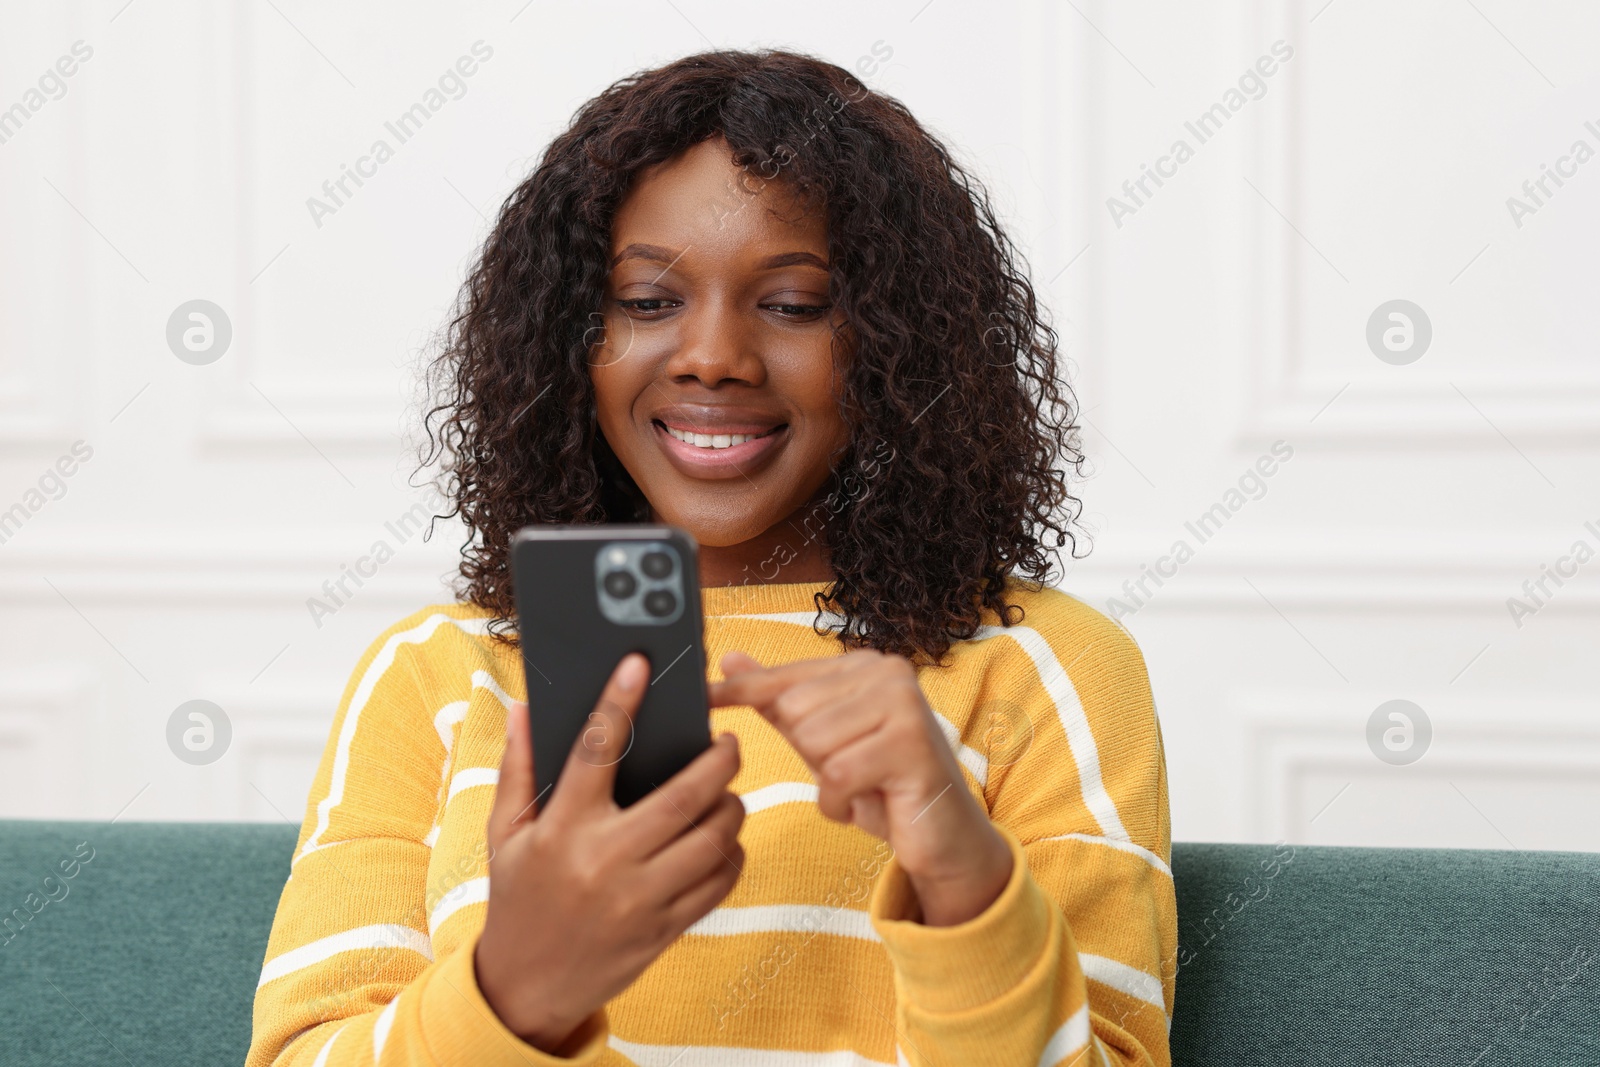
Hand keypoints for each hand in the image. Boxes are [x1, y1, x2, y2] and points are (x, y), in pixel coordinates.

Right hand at [475, 654, 744, 1051]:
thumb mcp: (504, 834)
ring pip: (712, 839)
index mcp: (562, 828)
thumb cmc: (517, 899)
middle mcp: (604, 860)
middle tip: (728, 745)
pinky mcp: (665, 929)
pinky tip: (723, 840)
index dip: (619, 702)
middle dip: (719, 762)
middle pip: (682, 796)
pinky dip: (732, 855)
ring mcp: (639, 899)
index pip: (595, 750)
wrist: (527, 986)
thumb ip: (516, 770)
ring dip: (732, 808)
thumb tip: (522, 709)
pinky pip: (718, 883)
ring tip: (727, 794)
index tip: (639, 665)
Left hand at [709, 649, 1010, 926]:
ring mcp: (905, 705)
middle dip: (810, 754)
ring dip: (826, 781)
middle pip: (796, 710)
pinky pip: (836, 775)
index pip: (788, 675)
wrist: (941, 836)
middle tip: (849, 769)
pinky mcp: (911, 746)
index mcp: (866, 664)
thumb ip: (779, 699)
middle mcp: (890, 673)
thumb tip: (729, 660)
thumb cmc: (882, 784)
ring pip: (814, 741)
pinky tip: (863, 803)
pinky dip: (837, 802)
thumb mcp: (823, 740)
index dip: (743, 691)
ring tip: (860, 785)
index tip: (704, 696)